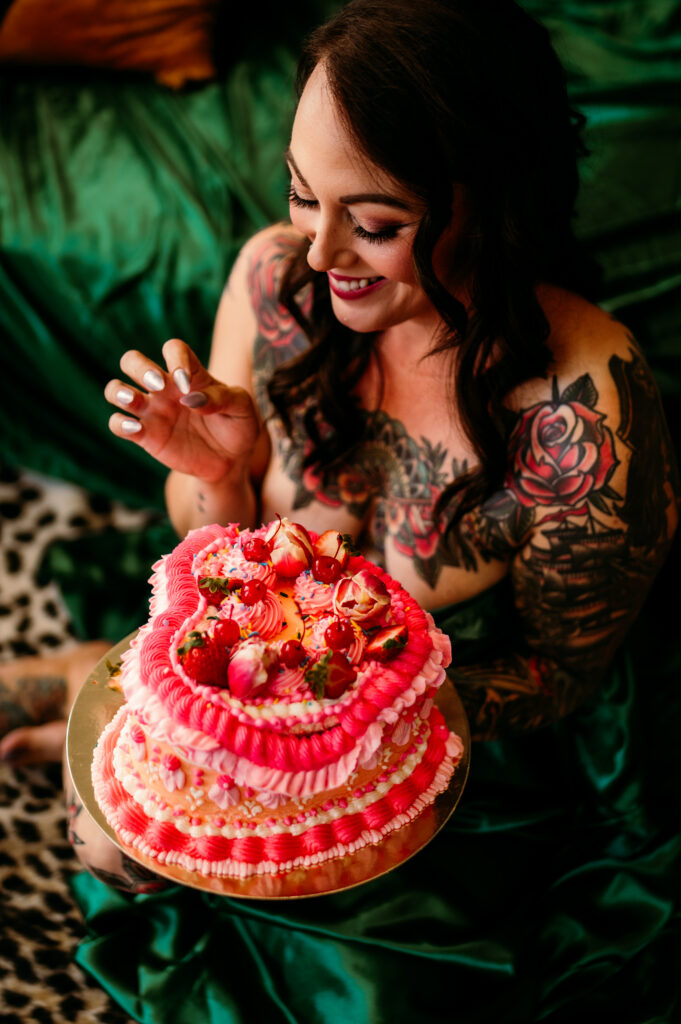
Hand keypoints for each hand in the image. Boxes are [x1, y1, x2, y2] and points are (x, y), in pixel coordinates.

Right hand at [105, 339, 260, 482]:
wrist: (232, 461)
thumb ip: (222, 398)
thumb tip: (190, 399)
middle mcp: (164, 388)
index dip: (175, 359)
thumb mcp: (242, 408)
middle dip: (139, 368)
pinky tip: (136, 429)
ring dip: (118, 391)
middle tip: (158, 385)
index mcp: (189, 374)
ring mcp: (152, 411)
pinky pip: (118, 424)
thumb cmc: (238, 426)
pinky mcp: (145, 436)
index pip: (173, 349)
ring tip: (133, 400)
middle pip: (132, 361)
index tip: (186, 383)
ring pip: (116, 390)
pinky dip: (120, 424)